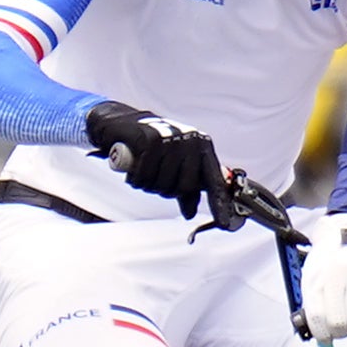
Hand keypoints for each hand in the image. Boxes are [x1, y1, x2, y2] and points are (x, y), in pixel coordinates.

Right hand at [82, 100, 237, 225]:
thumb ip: (185, 189)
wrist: (122, 122)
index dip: (218, 203)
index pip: (213, 181)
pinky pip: (144, 175)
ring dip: (148, 185)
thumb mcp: (173, 165)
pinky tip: (133, 169)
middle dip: (166, 190)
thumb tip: (191, 213)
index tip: (224, 224)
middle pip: (185, 187)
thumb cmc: (151, 145)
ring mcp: (173, 139)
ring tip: (143, 172)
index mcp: (203, 147)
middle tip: (154, 181)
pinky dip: (135, 178)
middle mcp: (192, 141)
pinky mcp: (151, 140)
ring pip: (163, 183)